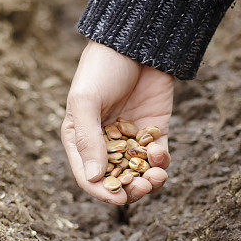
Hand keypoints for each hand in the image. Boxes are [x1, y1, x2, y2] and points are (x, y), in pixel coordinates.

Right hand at [61, 41, 172, 204]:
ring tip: (156, 179)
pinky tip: (160, 157)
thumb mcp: (86, 101)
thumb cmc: (102, 68)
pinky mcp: (155, 130)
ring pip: (139, 172)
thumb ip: (88, 140)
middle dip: (130, 189)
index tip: (119, 199)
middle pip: (116, 179)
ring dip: (148, 181)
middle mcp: (105, 143)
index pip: (88, 176)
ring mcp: (131, 138)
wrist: (137, 41)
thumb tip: (94, 178)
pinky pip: (158, 157)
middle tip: (142, 188)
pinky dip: (161, 163)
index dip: (103, 192)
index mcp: (80, 139)